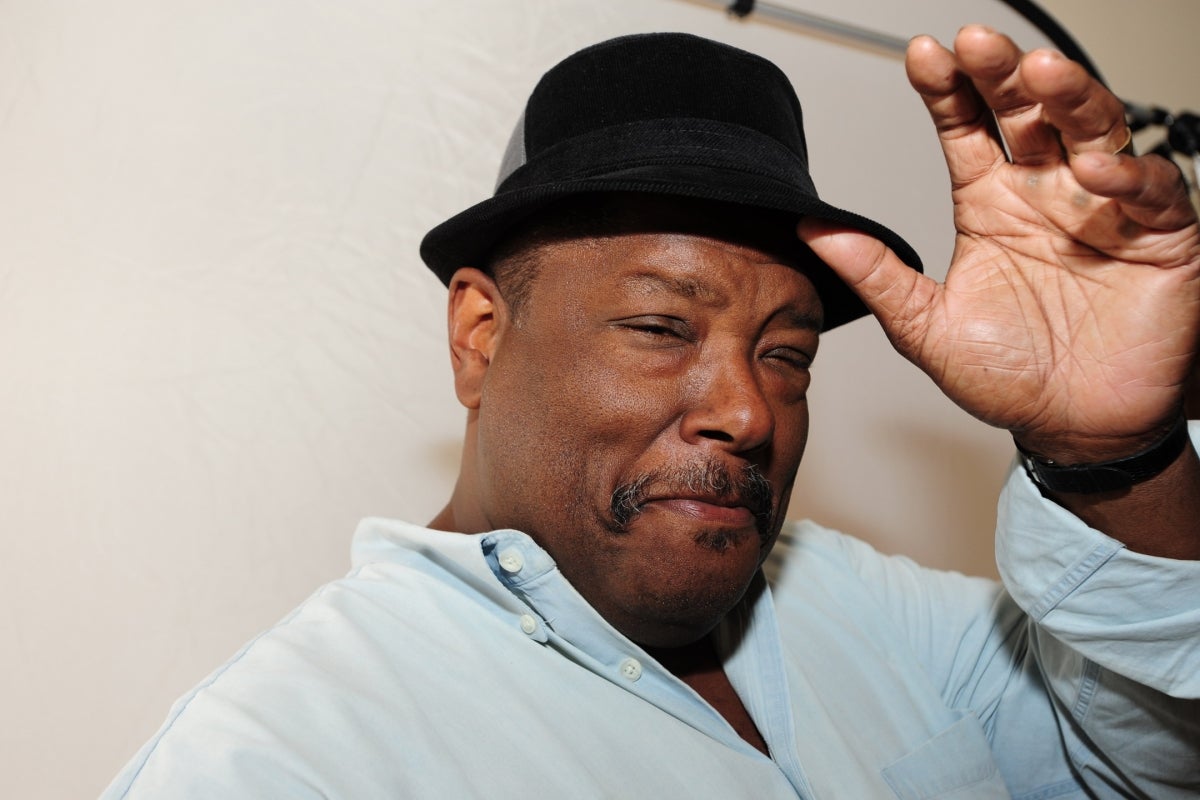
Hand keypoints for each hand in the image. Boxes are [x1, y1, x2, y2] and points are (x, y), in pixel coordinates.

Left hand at [799, 25, 1199, 462]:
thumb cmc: (1007, 377)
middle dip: (1004, 73)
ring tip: (1038, 74)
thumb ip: (877, 275)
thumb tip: (811, 230)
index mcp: (991, 205)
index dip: (947, 92)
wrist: (1073, 430)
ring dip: (1069, 99)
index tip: (923, 57)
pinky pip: (1151, 192)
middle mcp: (1047, 194)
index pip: (966, 131)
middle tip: (977, 43)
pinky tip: (1093, 169)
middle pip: (1028, 114)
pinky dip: (1128, 174)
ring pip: (1094, 131)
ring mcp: (1104, 209)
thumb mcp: (926, 327)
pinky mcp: (1159, 238)